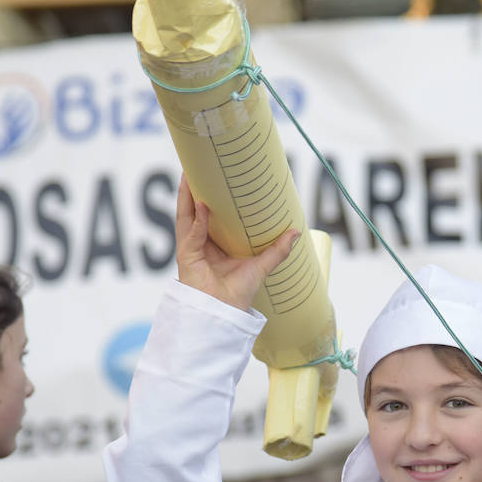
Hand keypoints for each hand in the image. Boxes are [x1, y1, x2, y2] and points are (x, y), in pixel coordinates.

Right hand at [176, 174, 298, 310]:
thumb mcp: (261, 266)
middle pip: (193, 211)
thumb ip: (277, 250)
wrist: (225, 313)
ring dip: (186, 197)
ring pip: (185, 217)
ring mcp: (191, 249)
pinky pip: (192, 234)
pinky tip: (203, 205)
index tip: (214, 178)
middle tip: (195, 168)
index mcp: (214, 244)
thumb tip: (296, 232)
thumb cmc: (238, 294)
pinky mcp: (187, 257)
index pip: (209, 215)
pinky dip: (198, 220)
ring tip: (189, 176)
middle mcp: (200, 244)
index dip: (209, 196)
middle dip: (192, 191)